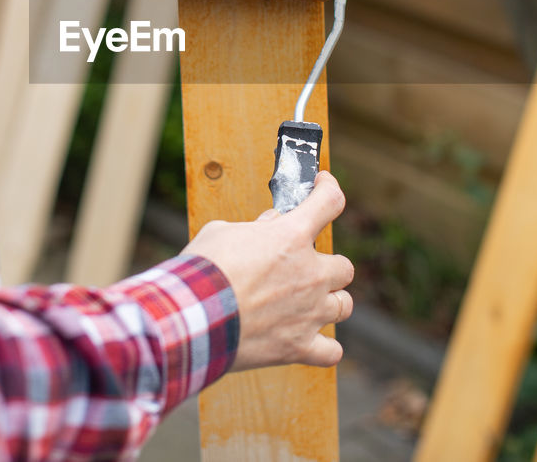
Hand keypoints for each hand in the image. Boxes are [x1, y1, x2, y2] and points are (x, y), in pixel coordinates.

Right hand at [182, 172, 354, 371]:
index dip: (329, 188)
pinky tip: (310, 341)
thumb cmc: (201, 269)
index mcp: (292, 236)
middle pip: (345, 267)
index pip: (329, 202)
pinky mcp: (299, 346)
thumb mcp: (221, 232)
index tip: (323, 185)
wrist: (191, 318)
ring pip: (344, 306)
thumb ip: (253, 227)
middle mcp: (310, 273)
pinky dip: (325, 348)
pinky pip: (332, 352)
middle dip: (326, 266)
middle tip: (305, 268)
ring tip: (309, 304)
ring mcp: (309, 312)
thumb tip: (271, 222)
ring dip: (331, 302)